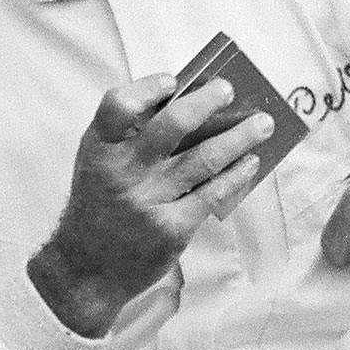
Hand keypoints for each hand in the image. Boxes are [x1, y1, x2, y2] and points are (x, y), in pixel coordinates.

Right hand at [29, 73, 276, 335]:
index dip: (148, 88)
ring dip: (239, 137)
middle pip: (172, 125)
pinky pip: (212, 193)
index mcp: (99, 148)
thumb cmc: (101, 204)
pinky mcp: (171, 228)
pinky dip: (236, 174)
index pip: (118, 104)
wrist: (86, 268)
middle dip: (207, 101)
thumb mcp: (100, 163)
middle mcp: (122, 171)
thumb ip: (130, 135)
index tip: (173, 81)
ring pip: (204, 158)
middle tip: (228, 89)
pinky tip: (250, 162)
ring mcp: (148, 201)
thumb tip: (191, 102)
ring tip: (263, 124)